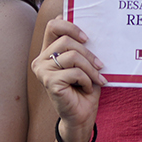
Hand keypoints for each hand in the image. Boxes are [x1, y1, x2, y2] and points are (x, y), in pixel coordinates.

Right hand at [32, 17, 105, 141]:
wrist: (82, 115)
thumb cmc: (84, 88)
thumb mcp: (84, 64)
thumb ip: (81, 47)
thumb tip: (91, 30)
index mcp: (48, 51)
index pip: (53, 25)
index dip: (70, 25)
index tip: (87, 38)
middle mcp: (41, 59)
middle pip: (66, 40)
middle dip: (88, 53)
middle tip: (100, 65)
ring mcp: (43, 70)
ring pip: (73, 56)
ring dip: (90, 69)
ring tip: (96, 79)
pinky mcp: (49, 82)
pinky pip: (74, 72)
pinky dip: (86, 80)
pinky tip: (87, 88)